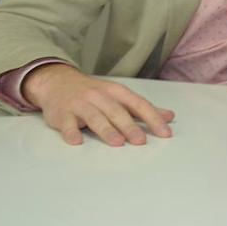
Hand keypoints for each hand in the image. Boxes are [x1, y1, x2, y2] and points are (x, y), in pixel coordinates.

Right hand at [22, 63, 173, 146]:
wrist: (57, 82)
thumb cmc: (94, 93)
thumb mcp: (119, 96)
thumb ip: (142, 109)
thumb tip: (169, 117)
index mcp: (116, 92)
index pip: (138, 104)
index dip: (153, 118)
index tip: (165, 133)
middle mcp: (99, 96)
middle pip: (116, 111)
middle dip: (130, 126)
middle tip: (141, 141)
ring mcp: (79, 104)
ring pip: (94, 117)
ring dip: (106, 130)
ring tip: (117, 143)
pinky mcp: (62, 114)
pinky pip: (67, 123)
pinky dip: (71, 132)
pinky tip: (77, 141)